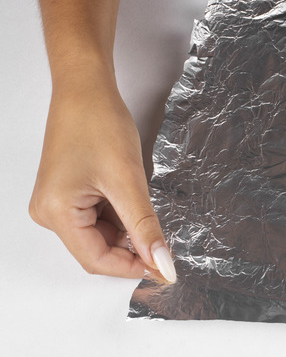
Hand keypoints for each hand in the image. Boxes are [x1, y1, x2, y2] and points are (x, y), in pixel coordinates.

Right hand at [29, 72, 175, 282]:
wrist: (86, 88)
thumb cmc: (99, 123)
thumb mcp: (129, 181)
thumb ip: (145, 227)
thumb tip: (162, 264)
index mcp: (56, 213)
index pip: (96, 261)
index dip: (132, 267)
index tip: (164, 267)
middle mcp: (50, 212)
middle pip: (97, 250)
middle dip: (131, 248)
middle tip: (163, 239)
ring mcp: (58, 203)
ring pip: (101, 235)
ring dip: (127, 230)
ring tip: (143, 202)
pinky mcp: (68, 193)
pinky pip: (98, 218)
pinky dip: (120, 216)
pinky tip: (132, 197)